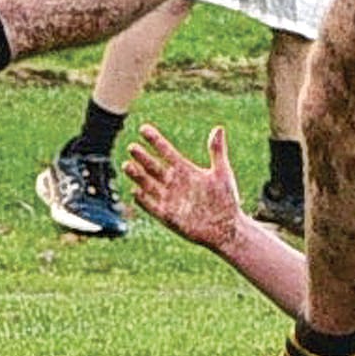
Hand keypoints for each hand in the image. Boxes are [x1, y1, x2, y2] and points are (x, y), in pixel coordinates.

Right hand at [125, 122, 244, 250]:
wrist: (227, 227)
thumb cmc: (227, 199)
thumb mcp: (222, 172)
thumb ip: (217, 151)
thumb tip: (218, 128)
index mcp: (185, 170)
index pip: (166, 151)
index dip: (155, 140)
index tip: (143, 128)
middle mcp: (174, 183)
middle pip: (154, 167)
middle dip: (143, 157)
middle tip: (132, 147)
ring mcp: (170, 199)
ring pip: (148, 185)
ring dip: (138, 176)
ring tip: (127, 165)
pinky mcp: (168, 216)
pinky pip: (152, 207)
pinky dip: (144, 200)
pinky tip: (136, 192)